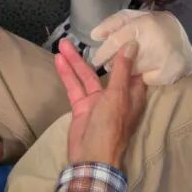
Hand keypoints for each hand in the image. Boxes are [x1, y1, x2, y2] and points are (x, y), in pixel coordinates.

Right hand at [55, 38, 145, 170]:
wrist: (92, 158)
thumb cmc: (111, 127)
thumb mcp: (118, 96)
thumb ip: (122, 70)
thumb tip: (132, 44)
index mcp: (131, 94)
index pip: (130, 67)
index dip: (125, 51)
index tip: (121, 32)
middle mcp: (116, 95)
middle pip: (104, 69)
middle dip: (94, 53)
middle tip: (84, 35)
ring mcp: (97, 101)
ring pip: (86, 76)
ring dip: (74, 61)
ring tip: (63, 43)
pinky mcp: (82, 107)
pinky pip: (74, 87)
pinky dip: (67, 74)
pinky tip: (59, 60)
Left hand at [90, 9, 191, 86]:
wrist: (189, 37)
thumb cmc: (155, 25)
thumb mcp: (134, 17)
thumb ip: (113, 23)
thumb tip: (94, 35)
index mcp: (143, 25)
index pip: (116, 41)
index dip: (103, 52)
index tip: (96, 60)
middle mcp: (152, 43)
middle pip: (122, 61)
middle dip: (114, 63)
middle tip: (113, 62)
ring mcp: (161, 60)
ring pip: (132, 72)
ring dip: (128, 70)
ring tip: (135, 62)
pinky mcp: (167, 74)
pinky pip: (145, 80)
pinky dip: (143, 76)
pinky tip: (149, 67)